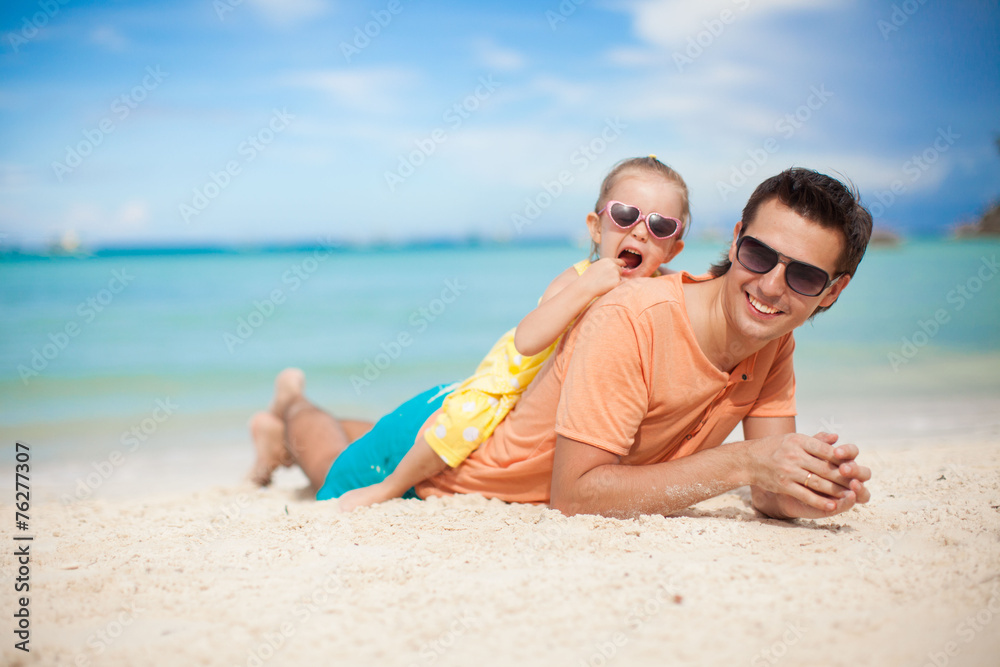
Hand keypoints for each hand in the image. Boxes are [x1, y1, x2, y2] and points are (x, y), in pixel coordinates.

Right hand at [579, 257, 623, 297]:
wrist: (586, 286)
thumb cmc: (589, 277)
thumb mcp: (596, 266)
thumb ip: (606, 265)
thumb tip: (614, 266)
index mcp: (608, 260)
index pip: (620, 261)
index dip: (622, 264)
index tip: (624, 266)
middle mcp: (613, 265)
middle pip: (620, 270)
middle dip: (616, 274)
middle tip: (606, 279)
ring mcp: (616, 273)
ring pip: (619, 277)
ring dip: (614, 280)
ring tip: (603, 283)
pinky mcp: (617, 281)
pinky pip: (618, 284)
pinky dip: (613, 286)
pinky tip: (605, 286)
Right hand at [749, 432, 870, 517]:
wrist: (748, 460)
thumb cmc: (774, 448)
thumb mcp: (793, 438)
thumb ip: (815, 440)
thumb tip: (836, 438)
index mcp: (799, 441)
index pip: (826, 451)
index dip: (842, 460)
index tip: (855, 467)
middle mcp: (794, 455)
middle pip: (825, 468)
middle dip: (844, 478)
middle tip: (859, 485)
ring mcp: (788, 471)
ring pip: (818, 483)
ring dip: (836, 491)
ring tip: (850, 497)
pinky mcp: (783, 485)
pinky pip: (805, 495)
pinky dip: (820, 502)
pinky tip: (833, 506)